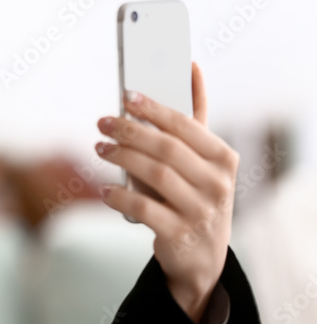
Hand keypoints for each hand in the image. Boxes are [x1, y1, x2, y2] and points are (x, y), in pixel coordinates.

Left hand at [94, 61, 237, 323]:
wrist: (201, 256)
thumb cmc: (195, 192)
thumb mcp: (201, 159)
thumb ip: (194, 117)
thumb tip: (191, 67)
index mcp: (224, 158)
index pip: (186, 126)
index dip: (155, 108)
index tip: (126, 96)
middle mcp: (218, 184)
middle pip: (167, 148)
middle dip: (130, 131)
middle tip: (102, 122)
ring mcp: (201, 212)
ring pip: (156, 175)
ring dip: (122, 157)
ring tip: (100, 148)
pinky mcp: (180, 235)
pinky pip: (145, 210)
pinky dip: (121, 197)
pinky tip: (105, 190)